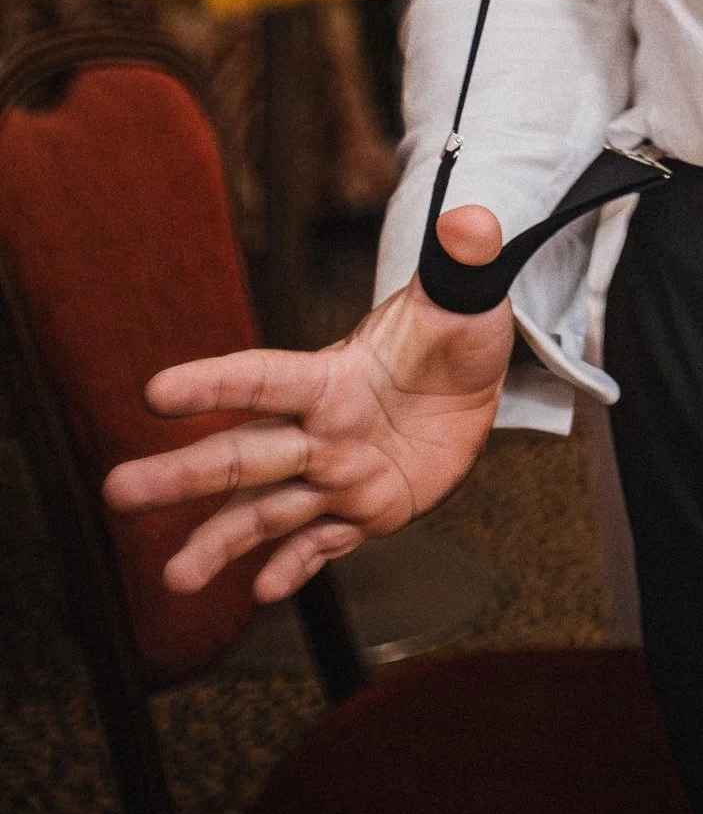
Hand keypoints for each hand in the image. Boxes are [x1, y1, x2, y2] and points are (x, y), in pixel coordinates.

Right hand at [103, 205, 513, 603]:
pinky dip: (294, 568)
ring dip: (221, 542)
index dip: (215, 385)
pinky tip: (261, 593)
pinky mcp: (366, 513)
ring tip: (175, 580)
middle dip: (182, 473)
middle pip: (245, 454)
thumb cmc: (455, 327)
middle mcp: (322, 431)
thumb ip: (465, 257)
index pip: (266, 378)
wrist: (471, 378)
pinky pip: (323, 545)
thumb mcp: (466, 292)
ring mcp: (339, 476)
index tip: (154, 394)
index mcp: (334, 376)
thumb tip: (474, 220)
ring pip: (268, 512)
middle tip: (117, 491)